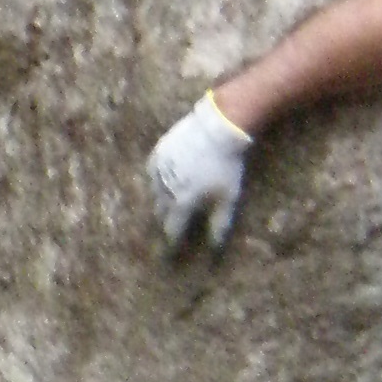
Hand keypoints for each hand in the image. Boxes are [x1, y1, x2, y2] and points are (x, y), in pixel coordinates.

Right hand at [147, 93, 253, 253]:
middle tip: (173, 224)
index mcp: (181, 204)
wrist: (218, 127)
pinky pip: (153, 174)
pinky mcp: (157, 154)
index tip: (170, 254)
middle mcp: (164, 191)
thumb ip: (219, 223)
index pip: (172, 231)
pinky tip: (166, 181)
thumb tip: (214, 248)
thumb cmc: (226, 164)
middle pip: (162, 213)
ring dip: (162, 201)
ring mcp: (158, 171)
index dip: (172, 244)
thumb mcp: (228, 196)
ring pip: (155, 194)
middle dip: (167, 221)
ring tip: (170, 202)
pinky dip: (159, 181)